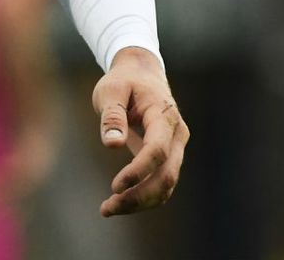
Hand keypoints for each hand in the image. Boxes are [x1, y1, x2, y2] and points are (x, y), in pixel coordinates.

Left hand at [92, 47, 188, 217]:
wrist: (141, 74)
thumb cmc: (123, 81)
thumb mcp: (110, 90)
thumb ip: (112, 116)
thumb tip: (112, 145)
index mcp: (164, 115)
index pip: (157, 149)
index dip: (138, 170)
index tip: (114, 186)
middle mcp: (177, 135)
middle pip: (167, 175)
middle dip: (139, 196)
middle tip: (106, 208)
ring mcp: (176, 148)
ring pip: (166, 184)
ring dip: (140, 201)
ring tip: (107, 209)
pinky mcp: (168, 157)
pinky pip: (162, 182)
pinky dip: (143, 196)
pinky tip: (119, 202)